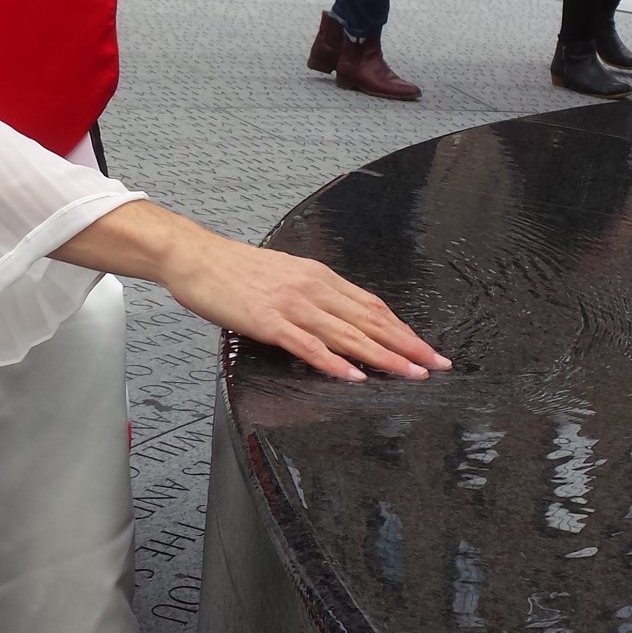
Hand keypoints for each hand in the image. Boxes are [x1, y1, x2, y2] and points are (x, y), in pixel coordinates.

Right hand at [54, 203, 451, 383]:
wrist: (194, 256)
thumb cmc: (234, 269)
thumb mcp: (284, 275)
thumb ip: (313, 296)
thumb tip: (339, 318)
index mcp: (319, 277)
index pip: (372, 306)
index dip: (402, 328)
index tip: (426, 347)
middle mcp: (313, 288)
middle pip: (369, 320)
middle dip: (407, 345)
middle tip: (436, 365)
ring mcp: (292, 305)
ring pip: (347, 334)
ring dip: (383, 356)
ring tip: (410, 374)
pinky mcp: (269, 321)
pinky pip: (308, 345)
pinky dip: (334, 362)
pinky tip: (353, 376)